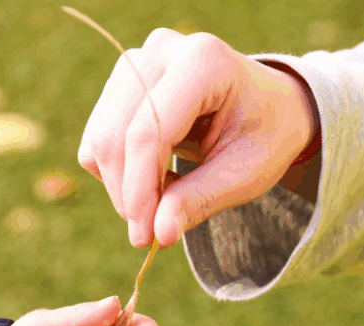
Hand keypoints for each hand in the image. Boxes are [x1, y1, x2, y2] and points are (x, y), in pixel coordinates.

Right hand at [77, 28, 317, 247]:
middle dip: (127, 194)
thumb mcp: (246, 174)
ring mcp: (135, 63)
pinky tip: (154, 176)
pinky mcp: (120, 83)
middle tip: (150, 233)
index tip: (145, 237)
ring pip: (99, 139)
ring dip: (121, 186)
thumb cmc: (264, 136)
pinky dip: (116, 173)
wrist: (267, 107)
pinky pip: (96, 141)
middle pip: (115, 135)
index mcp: (203, 62)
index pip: (148, 131)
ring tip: (164, 199)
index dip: (139, 189)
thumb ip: (201, 200)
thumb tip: (159, 234)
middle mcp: (163, 50)